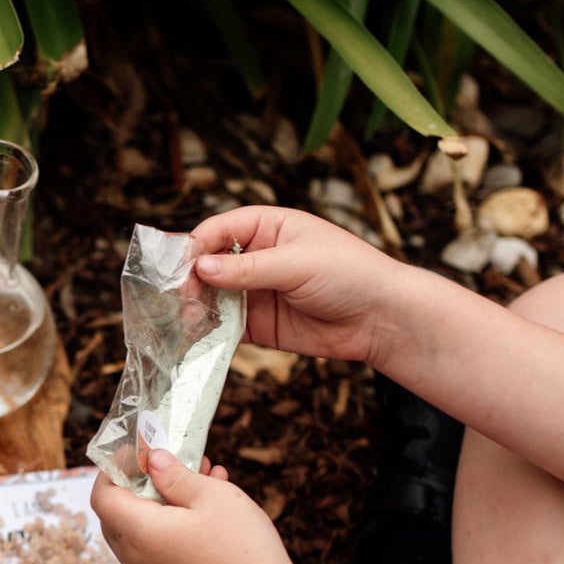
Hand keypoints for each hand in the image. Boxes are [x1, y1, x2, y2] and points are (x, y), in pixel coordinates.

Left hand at [90, 449, 300, 563]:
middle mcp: (137, 560)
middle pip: (120, 514)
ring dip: (167, 503)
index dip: (115, 468)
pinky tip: (213, 512)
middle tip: (176, 461)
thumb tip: (153, 461)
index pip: (102, 495)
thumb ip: (175, 475)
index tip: (141, 450)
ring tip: (207, 479)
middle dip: (144, 483)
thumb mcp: (212, 497)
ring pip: (145, 531)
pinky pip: (161, 550)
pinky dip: (177, 527)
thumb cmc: (241, 552)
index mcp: (137, 532)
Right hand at [188, 206, 410, 367]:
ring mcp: (258, 292)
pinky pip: (228, 327)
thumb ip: (248, 269)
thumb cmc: (349, 273)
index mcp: (268, 227)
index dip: (197, 246)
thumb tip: (202, 268)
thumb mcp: (296, 263)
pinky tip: (200, 337)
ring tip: (186, 320)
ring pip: (215, 297)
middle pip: (210, 264)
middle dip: (193, 280)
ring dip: (198, 307)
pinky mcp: (261, 325)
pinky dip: (212, 332)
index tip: (183, 267)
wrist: (381, 318)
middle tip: (181, 298)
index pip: (219, 230)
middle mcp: (258, 257)